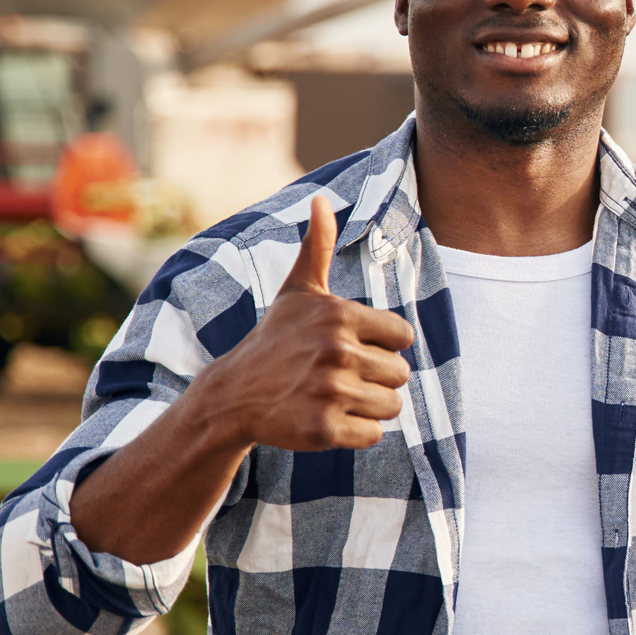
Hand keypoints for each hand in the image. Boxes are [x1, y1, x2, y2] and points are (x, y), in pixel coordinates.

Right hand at [210, 194, 416, 450]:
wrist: (233, 394)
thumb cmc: (275, 339)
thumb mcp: (297, 292)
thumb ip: (318, 247)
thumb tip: (321, 199)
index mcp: (340, 316)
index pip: (402, 337)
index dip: (382, 345)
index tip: (352, 346)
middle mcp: (337, 352)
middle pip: (400, 374)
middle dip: (376, 378)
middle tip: (338, 376)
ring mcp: (330, 392)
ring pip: (392, 406)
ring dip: (369, 407)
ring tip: (334, 396)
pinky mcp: (324, 430)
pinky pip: (373, 435)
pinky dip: (356, 432)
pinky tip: (327, 419)